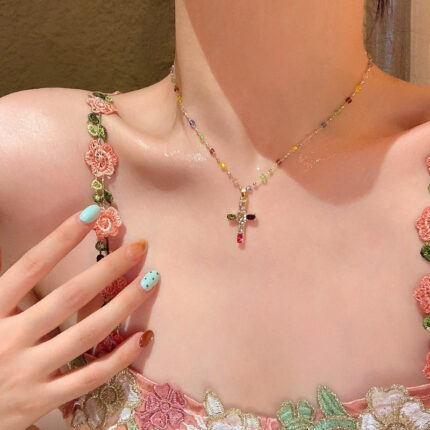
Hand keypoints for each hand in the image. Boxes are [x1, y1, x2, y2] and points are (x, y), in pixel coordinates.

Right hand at [0, 205, 159, 429]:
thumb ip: (7, 288)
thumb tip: (29, 253)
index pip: (31, 266)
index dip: (61, 238)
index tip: (91, 214)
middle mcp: (8, 340)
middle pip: (69, 297)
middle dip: (108, 269)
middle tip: (140, 247)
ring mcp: (26, 373)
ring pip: (87, 334)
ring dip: (123, 305)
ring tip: (150, 281)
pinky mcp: (41, 402)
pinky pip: (90, 377)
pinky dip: (120, 357)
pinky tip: (143, 336)